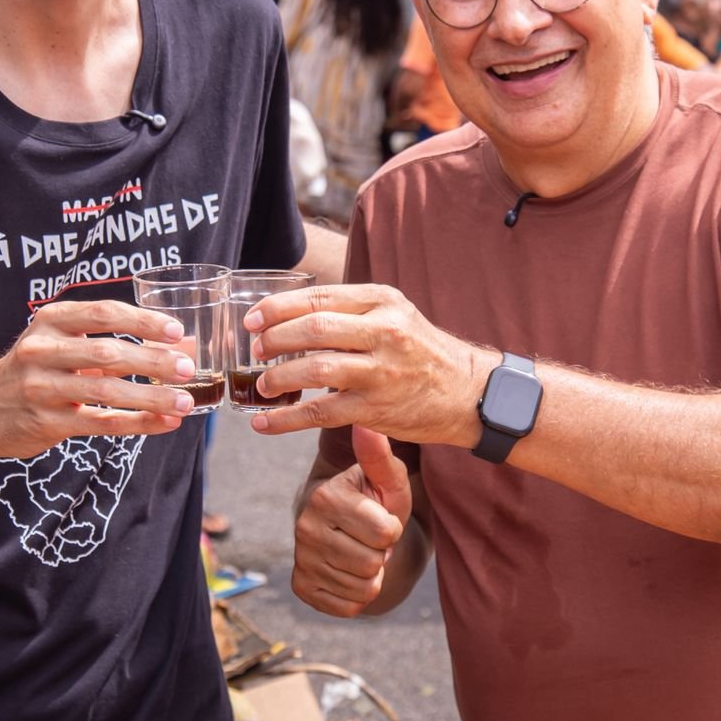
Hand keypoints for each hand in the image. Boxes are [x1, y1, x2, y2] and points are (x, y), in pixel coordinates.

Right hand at [0, 299, 197, 458]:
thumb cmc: (36, 368)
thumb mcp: (63, 342)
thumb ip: (113, 341)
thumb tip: (179, 344)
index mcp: (52, 320)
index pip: (103, 313)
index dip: (142, 321)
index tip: (175, 330)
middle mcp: (43, 351)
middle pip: (107, 354)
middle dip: (152, 361)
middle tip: (187, 367)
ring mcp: (43, 388)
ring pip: (106, 392)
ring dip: (151, 397)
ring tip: (184, 401)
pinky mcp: (47, 422)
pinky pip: (101, 423)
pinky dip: (138, 423)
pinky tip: (164, 423)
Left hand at [243, 283, 495, 445]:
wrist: (467, 393)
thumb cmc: (420, 351)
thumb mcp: (394, 314)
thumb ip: (350, 311)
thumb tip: (288, 313)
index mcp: (383, 301)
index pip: (320, 298)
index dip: (279, 308)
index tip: (253, 318)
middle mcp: (384, 332)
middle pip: (315, 329)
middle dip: (275, 339)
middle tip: (255, 350)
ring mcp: (382, 372)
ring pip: (316, 370)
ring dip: (278, 377)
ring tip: (261, 384)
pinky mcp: (377, 409)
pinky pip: (321, 414)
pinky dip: (286, 419)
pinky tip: (264, 423)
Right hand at [292, 427, 412, 616]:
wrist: (348, 532)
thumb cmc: (375, 502)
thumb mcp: (386, 481)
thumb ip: (380, 457)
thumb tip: (367, 424)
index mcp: (325, 496)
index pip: (385, 532)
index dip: (392, 528)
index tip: (379, 517)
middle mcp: (304, 527)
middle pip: (373, 562)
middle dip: (381, 553)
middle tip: (369, 538)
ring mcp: (300, 559)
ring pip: (364, 588)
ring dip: (372, 575)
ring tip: (361, 553)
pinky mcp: (302, 588)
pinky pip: (349, 608)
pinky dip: (358, 596)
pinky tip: (349, 573)